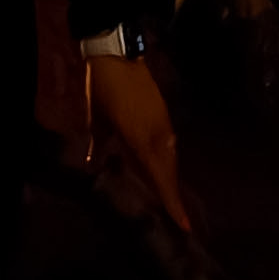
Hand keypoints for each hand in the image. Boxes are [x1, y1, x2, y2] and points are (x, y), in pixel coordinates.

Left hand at [86, 56, 190, 231]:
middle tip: (182, 222)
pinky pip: (169, 144)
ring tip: (172, 200)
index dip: (172, 203)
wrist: (116, 53)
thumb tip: (93, 165)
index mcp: (142, 140)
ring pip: (171, 158)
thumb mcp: (97, 120)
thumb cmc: (102, 88)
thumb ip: (98, 145)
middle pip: (170, 172)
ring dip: (171, 179)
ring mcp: (164, 122)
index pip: (161, 179)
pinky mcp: (164, 112)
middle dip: (175, 197)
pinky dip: (168, 160)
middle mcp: (159, 135)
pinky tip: (162, 168)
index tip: (184, 226)